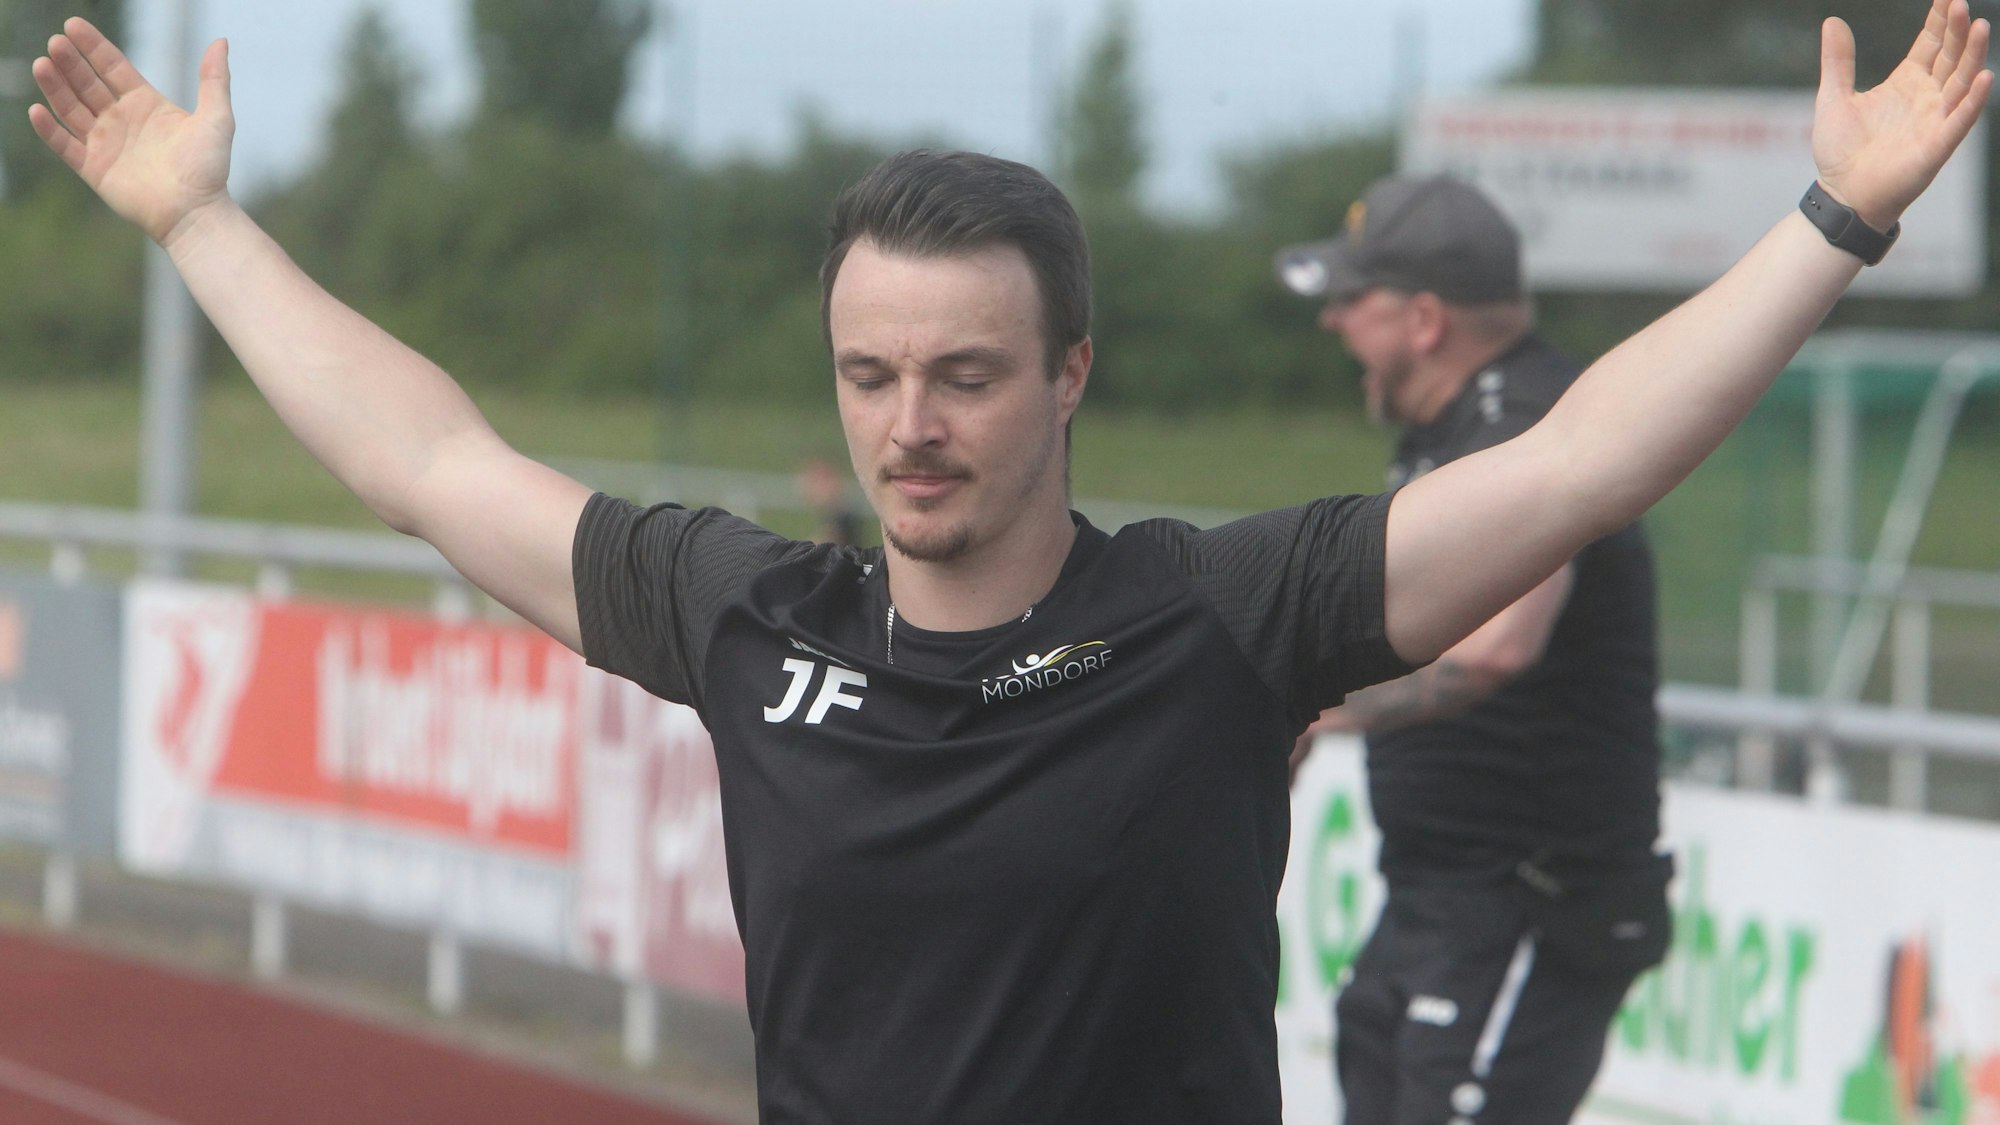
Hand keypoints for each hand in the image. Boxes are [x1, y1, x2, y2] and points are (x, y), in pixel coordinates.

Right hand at [27, 18, 234, 246]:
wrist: (196, 212)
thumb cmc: (209, 168)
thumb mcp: (217, 118)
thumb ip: (214, 79)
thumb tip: (221, 42)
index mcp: (146, 104)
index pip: (113, 67)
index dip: (93, 46)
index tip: (73, 24)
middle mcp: (122, 120)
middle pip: (87, 84)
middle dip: (70, 63)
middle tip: (56, 43)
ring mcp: (105, 144)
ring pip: (71, 109)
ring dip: (55, 88)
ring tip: (42, 64)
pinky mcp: (94, 169)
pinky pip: (65, 146)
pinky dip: (49, 130)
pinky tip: (37, 110)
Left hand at [1813, 0, 1991, 229]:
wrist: (1841, 194)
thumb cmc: (1840, 151)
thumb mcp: (1833, 97)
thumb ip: (1838, 61)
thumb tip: (1832, 21)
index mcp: (1905, 83)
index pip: (1930, 44)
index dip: (1938, 21)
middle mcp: (1926, 97)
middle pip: (1949, 56)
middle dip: (1956, 31)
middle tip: (1959, 4)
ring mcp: (1935, 119)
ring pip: (1961, 81)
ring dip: (1971, 55)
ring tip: (1978, 27)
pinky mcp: (1937, 145)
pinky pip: (1960, 120)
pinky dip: (1973, 100)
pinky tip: (1983, 77)